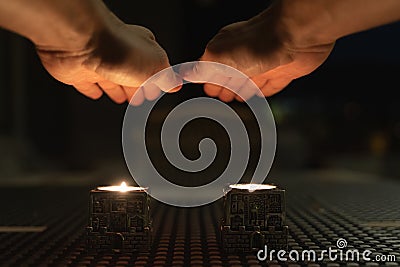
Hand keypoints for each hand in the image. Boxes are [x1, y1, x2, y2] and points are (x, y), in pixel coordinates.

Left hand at [36, 23, 179, 104]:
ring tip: (122, 100)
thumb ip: (166, 77)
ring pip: (111, 80)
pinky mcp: (79, 72)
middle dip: (137, 87)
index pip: (154, 67)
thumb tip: (176, 84)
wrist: (81, 43)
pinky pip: (87, 83)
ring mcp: (99, 62)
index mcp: (143, 49)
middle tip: (141, 99)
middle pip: (132, 74)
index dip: (157, 80)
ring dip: (117, 89)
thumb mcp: (156, 66)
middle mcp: (121, 53)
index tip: (160, 91)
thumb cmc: (119, 49)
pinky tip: (96, 94)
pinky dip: (92, 90)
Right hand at [197, 4, 334, 101]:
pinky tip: (259, 98)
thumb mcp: (219, 57)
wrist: (297, 36)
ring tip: (235, 101)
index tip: (206, 94)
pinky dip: (263, 92)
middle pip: (231, 77)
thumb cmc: (258, 42)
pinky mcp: (282, 71)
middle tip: (220, 100)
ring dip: (242, 92)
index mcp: (224, 51)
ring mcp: (263, 64)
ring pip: (249, 82)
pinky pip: (270, 86)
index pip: (212, 70)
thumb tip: (185, 73)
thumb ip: (203, 68)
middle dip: (225, 88)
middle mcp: (243, 57)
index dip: (208, 82)